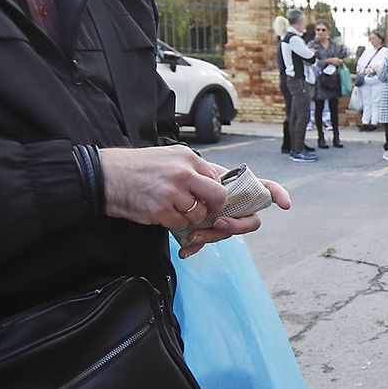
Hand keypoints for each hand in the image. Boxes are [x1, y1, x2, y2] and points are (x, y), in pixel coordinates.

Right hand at [99, 146, 291, 256]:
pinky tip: (161, 217)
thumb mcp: (172, 164)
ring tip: (177, 214)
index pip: (240, 175)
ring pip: (203, 217)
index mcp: (196, 160)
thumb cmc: (139, 174)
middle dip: (227, 219)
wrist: (102, 176)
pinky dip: (175, 228)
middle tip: (218, 224)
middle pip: (226, 201)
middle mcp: (189, 171)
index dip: (268, 189)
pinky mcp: (162, 207)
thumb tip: (224, 207)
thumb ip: (200, 181)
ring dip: (194, 223)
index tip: (285, 202)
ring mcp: (176, 189)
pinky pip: (182, 227)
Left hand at [175, 177, 290, 259]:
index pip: (268, 189)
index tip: (285, 205)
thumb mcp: (204, 175)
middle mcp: (238, 207)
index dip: (279, 196)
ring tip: (193, 236)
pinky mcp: (208, 230)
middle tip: (219, 223)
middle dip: (237, 225)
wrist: (175, 183)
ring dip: (212, 236)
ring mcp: (225, 220)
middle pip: (250, 222)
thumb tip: (218, 203)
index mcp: (243, 189)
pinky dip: (196, 247)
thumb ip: (213, 186)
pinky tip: (186, 250)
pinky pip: (208, 242)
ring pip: (228, 233)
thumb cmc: (194, 176)